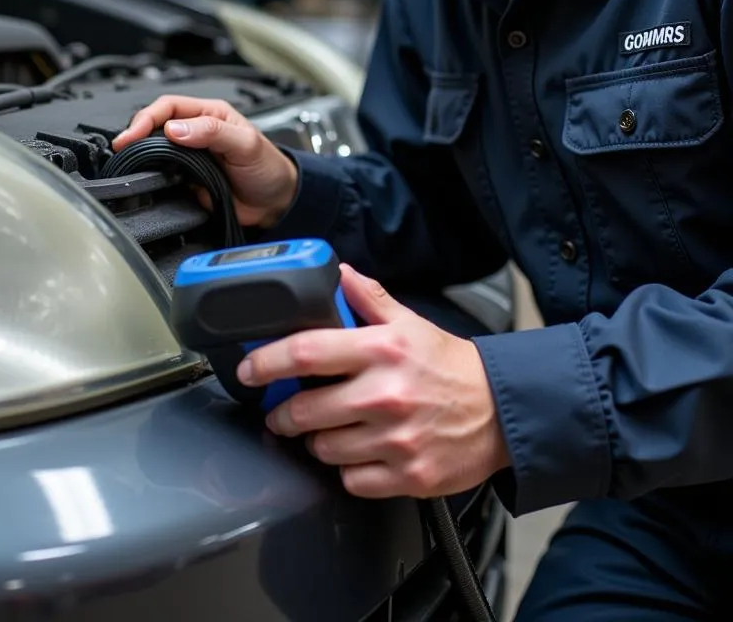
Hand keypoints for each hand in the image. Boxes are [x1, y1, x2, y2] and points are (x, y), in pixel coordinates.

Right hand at [112, 95, 298, 228]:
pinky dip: (149, 176)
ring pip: (154, 150)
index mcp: (209, 114)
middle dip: (136, 134)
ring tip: (128, 162)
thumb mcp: (245, 144)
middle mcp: (195, 132)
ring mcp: (188, 156)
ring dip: (140, 155)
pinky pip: (161, 174)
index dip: (147, 118)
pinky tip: (144, 180)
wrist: (275, 203)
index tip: (133, 134)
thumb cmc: (268, 167)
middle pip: (155, 125)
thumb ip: (212, 132)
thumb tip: (175, 128)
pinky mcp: (185, 179)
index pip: (169, 107)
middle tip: (123, 149)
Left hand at [238, 265, 510, 498]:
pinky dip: (348, 469)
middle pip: (303, 410)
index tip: (249, 369)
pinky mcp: (408, 476)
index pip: (305, 352)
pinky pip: (352, 480)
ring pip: (323, 449)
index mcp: (381, 350)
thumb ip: (368, 299)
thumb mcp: (410, 323)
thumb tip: (337, 273)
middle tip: (282, 409)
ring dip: (316, 441)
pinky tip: (360, 452)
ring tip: (331, 428)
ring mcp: (396, 439)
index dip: (265, 362)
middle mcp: (385, 394)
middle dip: (282, 412)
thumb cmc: (451, 367)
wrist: (504, 411)